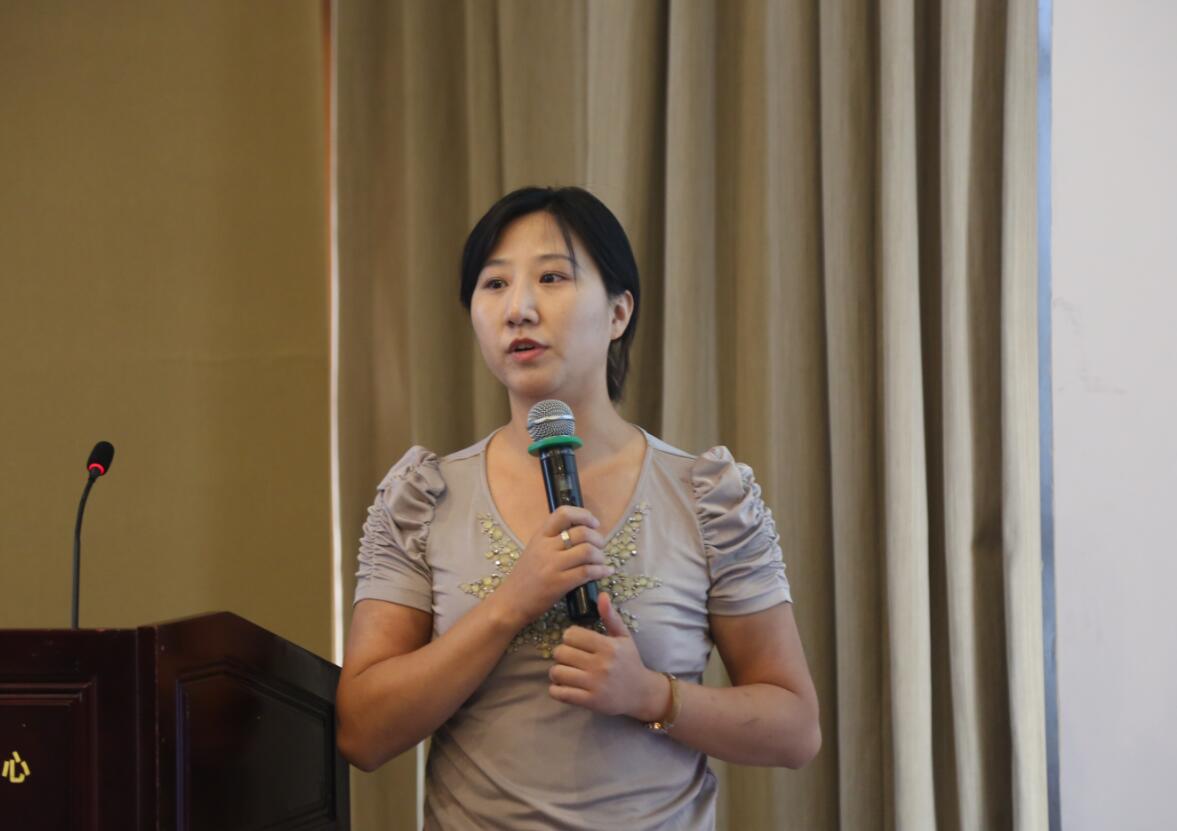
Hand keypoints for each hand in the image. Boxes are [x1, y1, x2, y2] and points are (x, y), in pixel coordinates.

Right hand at [490, 505, 612, 629]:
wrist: (511, 602)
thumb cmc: (525, 577)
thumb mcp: (535, 550)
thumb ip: (553, 540)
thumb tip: (583, 533)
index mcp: (540, 536)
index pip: (564, 514)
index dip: (584, 515)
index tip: (594, 524)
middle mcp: (546, 547)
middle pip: (582, 533)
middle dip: (598, 539)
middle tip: (601, 547)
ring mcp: (552, 565)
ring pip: (587, 551)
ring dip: (600, 556)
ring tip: (601, 562)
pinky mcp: (559, 583)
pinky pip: (587, 572)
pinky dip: (601, 571)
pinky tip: (605, 572)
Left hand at [548, 593, 668, 720]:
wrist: (641, 693)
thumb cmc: (630, 662)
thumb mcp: (624, 637)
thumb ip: (611, 617)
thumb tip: (601, 594)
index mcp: (608, 646)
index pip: (571, 634)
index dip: (569, 637)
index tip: (575, 643)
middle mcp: (600, 664)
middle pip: (561, 652)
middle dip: (561, 654)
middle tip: (568, 658)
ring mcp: (594, 684)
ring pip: (557, 672)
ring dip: (557, 671)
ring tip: (565, 671)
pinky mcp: (590, 701)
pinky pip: (560, 693)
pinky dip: (556, 689)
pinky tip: (564, 686)